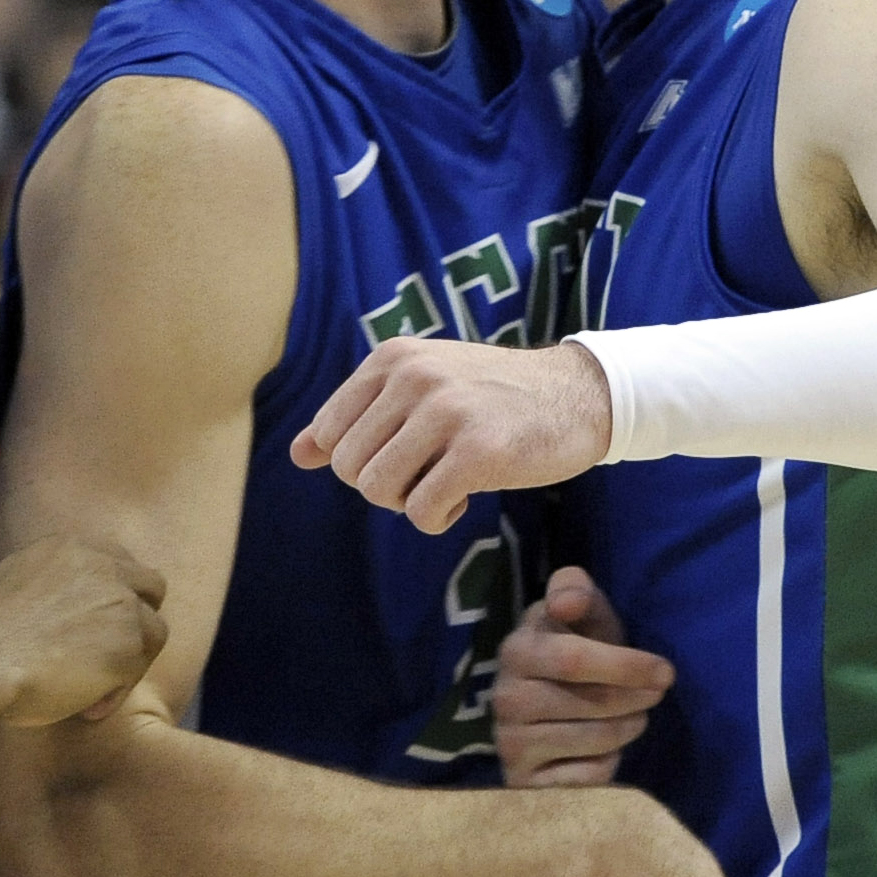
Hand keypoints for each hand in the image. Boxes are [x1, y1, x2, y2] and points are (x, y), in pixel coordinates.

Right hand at [0, 539, 168, 726]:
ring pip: (154, 631)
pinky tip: (87, 710)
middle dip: (138, 619)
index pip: (117, 563)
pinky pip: (138, 672)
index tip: (95, 626)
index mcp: (68, 548)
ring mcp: (120, 603)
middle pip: (151, 586)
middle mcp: (102, 566)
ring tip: (93, 692)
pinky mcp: (128, 644)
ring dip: (130, 662)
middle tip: (113, 654)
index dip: (112, 596)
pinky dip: (117, 692)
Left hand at [290, 340, 610, 533]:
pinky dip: (437, 518)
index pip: (328, 432)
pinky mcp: (480, 451)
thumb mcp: (421, 388)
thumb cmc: (492, 396)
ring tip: (444, 483)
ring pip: (378, 490)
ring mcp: (447, 412)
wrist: (578, 394)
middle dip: (382, 485)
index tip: (399, 455)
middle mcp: (414, 377)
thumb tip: (298, 454)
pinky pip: (422, 511)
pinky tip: (464, 497)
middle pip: (349, 467)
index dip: (357, 460)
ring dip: (408, 503)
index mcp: (393, 358)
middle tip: (425, 473)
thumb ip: (357, 417)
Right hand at [494, 567, 674, 787]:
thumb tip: (566, 602)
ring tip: (634, 717)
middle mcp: (505, 697)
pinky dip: (608, 762)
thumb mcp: (578, 615)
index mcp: (517, 650)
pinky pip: (586, 777)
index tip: (665, 671)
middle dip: (634, 697)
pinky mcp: (523, 783)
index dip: (625, 665)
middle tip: (658, 693)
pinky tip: (604, 749)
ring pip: (593, 739)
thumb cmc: (572, 653)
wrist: (542, 712)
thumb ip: (574, 590)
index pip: (574, 659)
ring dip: (627, 727)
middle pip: (589, 702)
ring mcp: (511, 743)